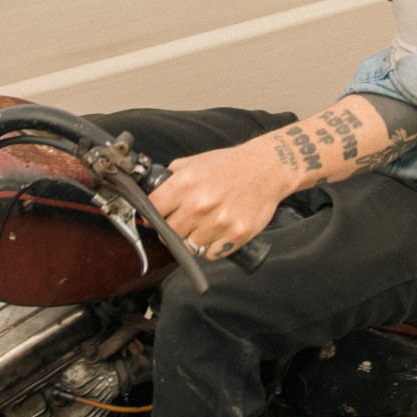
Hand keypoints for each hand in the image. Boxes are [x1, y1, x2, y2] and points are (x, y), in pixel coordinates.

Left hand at [148, 138, 295, 259]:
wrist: (267, 168)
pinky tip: (216, 234)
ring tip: (201, 227)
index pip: (152, 209)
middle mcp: (200, 204)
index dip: (149, 215)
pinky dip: (210, 248)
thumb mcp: (194, 162)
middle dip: (170, 230)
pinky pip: (210, 254)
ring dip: (191, 240)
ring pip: (189, 247)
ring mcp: (219, 222)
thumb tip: (151, 195)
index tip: (151, 218)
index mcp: (185, 183)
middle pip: (168, 233)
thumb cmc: (230, 165)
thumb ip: (172, 178)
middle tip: (179, 224)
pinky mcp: (236, 235)